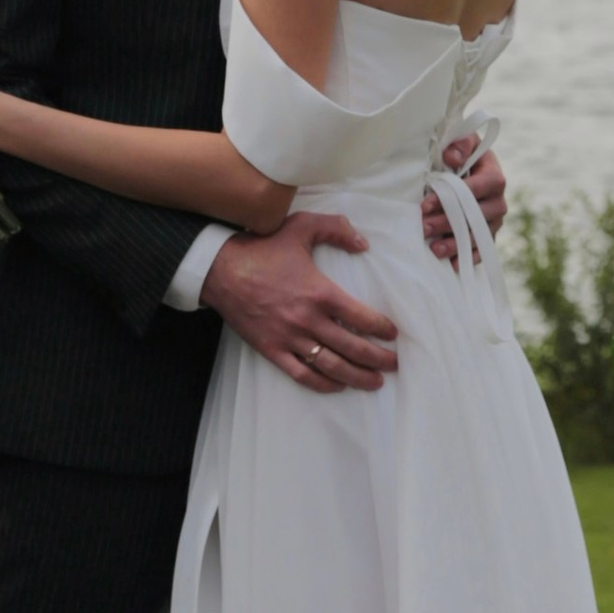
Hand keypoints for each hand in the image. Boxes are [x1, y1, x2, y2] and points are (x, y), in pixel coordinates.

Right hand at [206, 216, 399, 394]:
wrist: (219, 268)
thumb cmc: (261, 246)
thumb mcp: (301, 226)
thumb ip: (336, 229)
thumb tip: (363, 244)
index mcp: (320, 292)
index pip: (362, 318)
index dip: (383, 329)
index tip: (393, 334)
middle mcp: (309, 320)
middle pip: (353, 347)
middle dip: (378, 359)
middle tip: (394, 364)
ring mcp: (290, 338)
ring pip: (332, 366)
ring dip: (357, 377)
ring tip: (375, 382)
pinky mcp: (272, 349)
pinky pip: (302, 374)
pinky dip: (323, 384)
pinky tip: (338, 386)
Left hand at [421, 138, 507, 267]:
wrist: (472, 169)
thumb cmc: (463, 154)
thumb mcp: (465, 142)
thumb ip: (461, 143)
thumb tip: (452, 156)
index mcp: (494, 175)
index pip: (480, 186)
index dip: (453, 195)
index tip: (426, 203)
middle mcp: (498, 201)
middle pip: (477, 215)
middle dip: (449, 222)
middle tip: (424, 227)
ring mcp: (495, 221)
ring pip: (478, 235)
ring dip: (456, 243)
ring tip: (434, 249)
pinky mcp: (488, 236)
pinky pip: (482, 251)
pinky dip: (468, 259)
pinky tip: (452, 266)